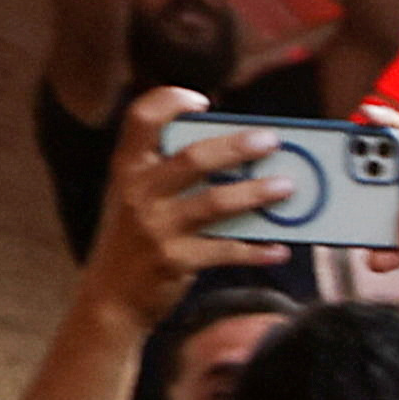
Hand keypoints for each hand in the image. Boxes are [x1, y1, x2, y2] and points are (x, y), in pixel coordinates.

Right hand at [92, 83, 292, 297]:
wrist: (110, 298)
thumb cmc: (134, 239)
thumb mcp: (135, 197)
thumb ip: (167, 173)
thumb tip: (236, 156)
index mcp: (127, 167)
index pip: (141, 118)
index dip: (171, 101)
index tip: (203, 101)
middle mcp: (139, 192)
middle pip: (193, 158)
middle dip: (236, 146)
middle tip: (271, 140)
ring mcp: (156, 227)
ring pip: (215, 203)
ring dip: (256, 193)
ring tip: (288, 186)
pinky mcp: (174, 261)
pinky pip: (225, 250)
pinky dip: (255, 250)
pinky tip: (278, 248)